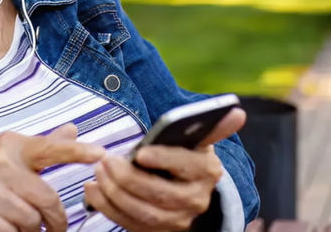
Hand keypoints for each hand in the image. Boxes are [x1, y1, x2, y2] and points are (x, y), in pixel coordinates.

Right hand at [0, 124, 105, 231]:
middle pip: (47, 199)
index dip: (76, 151)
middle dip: (55, 219)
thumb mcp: (15, 156)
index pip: (49, 148)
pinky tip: (8, 228)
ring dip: (34, 229)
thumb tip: (72, 129)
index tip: (100, 153)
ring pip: (32, 221)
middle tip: (53, 225)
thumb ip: (45, 147)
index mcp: (11, 146)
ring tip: (23, 224)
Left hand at [83, 107, 246, 230]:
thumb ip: (210, 128)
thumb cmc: (184, 158)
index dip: (163, 160)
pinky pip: (129, 223)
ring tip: (97, 172)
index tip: (141, 153)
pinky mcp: (157, 230)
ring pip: (142, 212)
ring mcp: (177, 219)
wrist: (187, 191)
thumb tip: (237, 111)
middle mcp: (196, 199)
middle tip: (105, 160)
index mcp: (207, 171)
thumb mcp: (197, 143)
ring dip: (114, 192)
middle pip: (159, 193)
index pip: (185, 165)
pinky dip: (107, 207)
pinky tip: (93, 189)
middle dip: (127, 177)